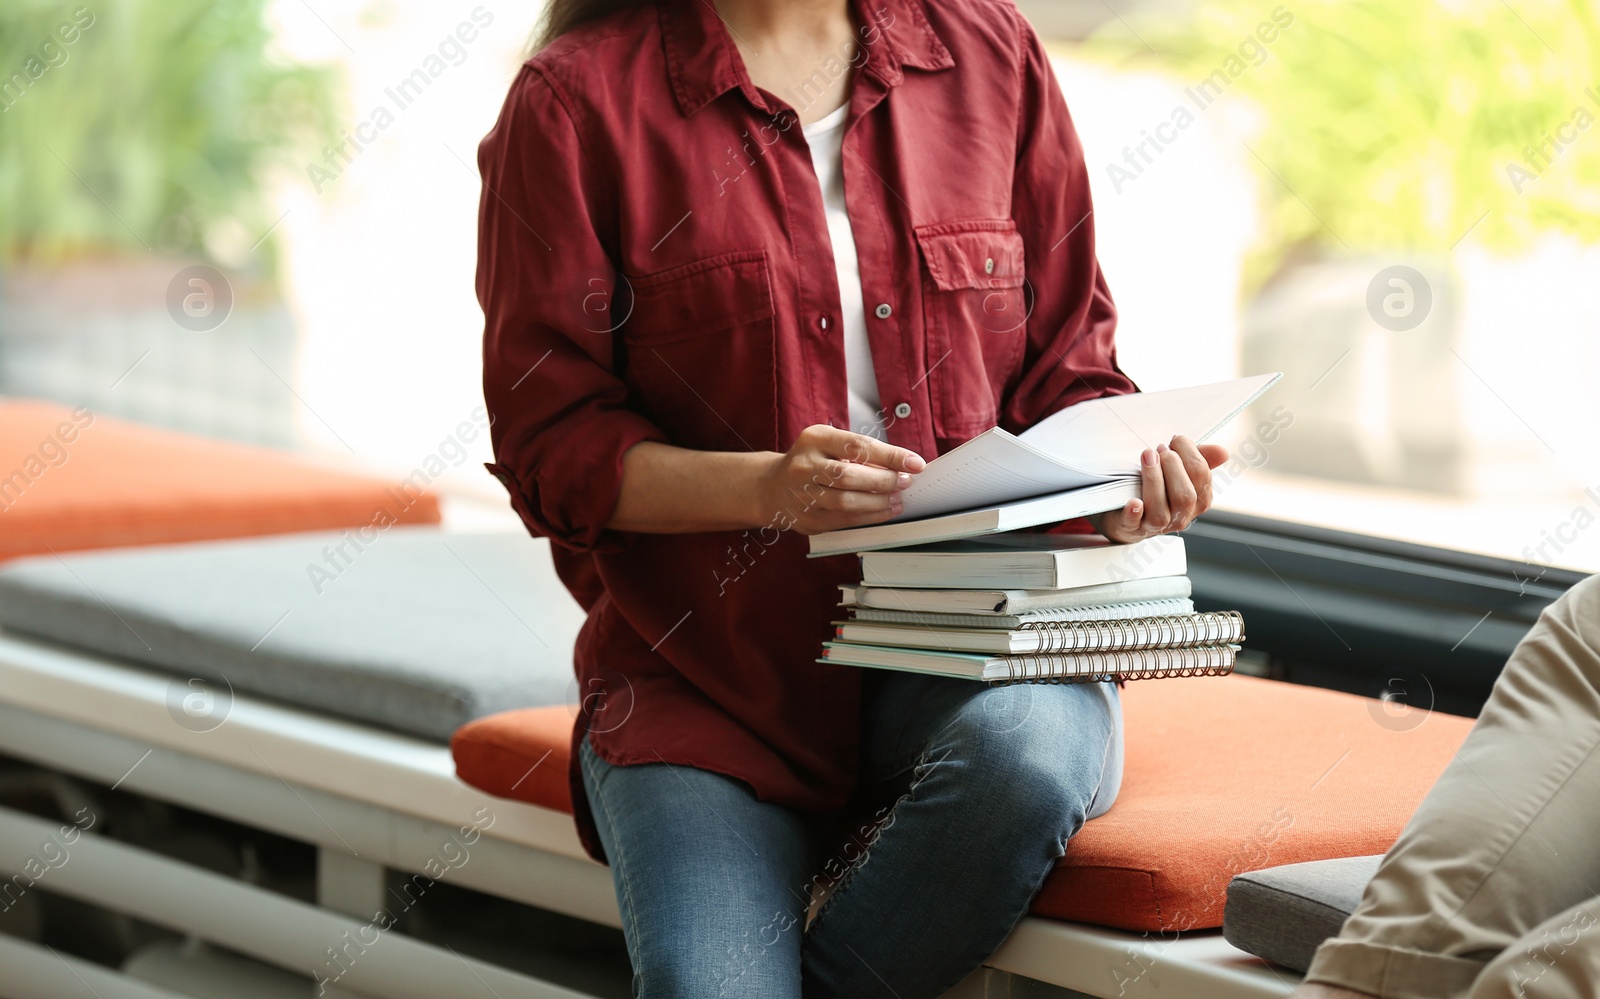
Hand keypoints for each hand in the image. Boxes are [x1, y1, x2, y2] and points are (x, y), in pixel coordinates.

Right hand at [757, 425, 924, 534]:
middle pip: (850, 476)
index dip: (891, 456)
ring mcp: (802, 494)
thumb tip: (902, 464)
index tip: (915, 463)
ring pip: (847, 502)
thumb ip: (860, 452)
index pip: (858, 446)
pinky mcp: (808, 518)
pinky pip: (845, 520)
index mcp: (814, 439)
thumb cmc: (812, 461)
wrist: (773, 486)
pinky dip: (870, 516)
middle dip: (885, 480)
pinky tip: (885, 510)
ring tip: (898, 498)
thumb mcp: (829, 443)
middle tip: (905, 482)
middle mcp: (804, 466)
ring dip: (880, 502)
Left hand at [1092, 435, 1227, 542]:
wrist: (1126, 514)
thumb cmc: (1157, 489)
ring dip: (1154, 479)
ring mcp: (1155, 526)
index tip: (1175, 440)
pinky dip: (1134, 513)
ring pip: (1160, 511)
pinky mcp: (1130, 527)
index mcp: (1197, 502)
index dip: (1189, 453)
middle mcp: (1180, 518)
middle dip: (1173, 466)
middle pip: (1185, 496)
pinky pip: (1134, 524)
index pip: (1201, 477)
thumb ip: (1199, 461)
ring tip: (1147, 455)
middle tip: (1160, 448)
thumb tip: (1222, 452)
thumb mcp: (1179, 473)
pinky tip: (1134, 501)